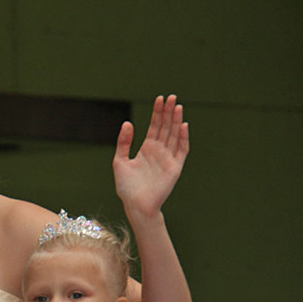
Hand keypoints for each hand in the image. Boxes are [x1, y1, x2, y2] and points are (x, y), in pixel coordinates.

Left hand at [113, 94, 188, 217]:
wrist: (135, 205)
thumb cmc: (126, 187)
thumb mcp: (119, 161)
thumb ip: (123, 142)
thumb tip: (127, 122)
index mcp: (146, 149)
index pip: (154, 126)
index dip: (157, 113)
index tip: (159, 99)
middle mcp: (159, 152)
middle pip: (166, 127)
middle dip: (168, 112)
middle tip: (171, 96)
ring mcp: (168, 158)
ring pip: (174, 135)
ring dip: (176, 121)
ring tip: (177, 105)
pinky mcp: (175, 167)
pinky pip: (181, 150)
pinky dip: (182, 138)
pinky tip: (182, 125)